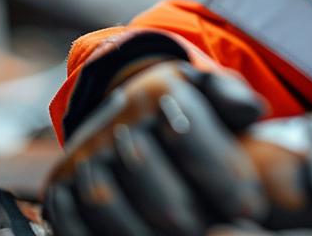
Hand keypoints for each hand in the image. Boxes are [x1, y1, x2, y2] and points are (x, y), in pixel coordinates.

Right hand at [43, 60, 267, 235]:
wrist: (125, 109)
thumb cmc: (186, 109)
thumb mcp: (212, 90)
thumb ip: (235, 100)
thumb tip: (253, 111)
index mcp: (160, 94)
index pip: (192, 143)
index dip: (227, 184)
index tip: (250, 210)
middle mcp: (115, 124)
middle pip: (161, 196)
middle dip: (196, 222)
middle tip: (219, 234)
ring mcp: (83, 158)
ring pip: (113, 212)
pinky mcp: (58, 187)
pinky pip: (73, 226)